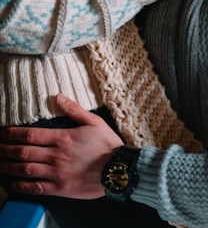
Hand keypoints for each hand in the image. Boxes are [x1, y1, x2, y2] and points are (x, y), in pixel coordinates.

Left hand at [0, 94, 122, 198]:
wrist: (118, 169)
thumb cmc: (107, 145)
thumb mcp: (94, 121)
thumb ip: (74, 109)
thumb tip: (58, 97)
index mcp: (63, 138)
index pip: (30, 135)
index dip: (13, 134)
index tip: (3, 133)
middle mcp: (56, 156)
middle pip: (23, 152)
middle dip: (5, 150)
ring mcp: (57, 173)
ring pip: (25, 169)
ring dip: (9, 166)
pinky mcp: (60, 188)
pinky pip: (36, 188)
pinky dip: (22, 186)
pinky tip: (14, 183)